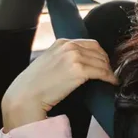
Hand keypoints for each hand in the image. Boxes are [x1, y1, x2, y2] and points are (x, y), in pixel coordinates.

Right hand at [1, 39, 117, 132]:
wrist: (26, 95)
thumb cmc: (35, 83)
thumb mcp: (49, 60)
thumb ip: (64, 56)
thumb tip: (82, 60)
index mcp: (62, 42)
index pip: (90, 43)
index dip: (100, 54)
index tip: (104, 62)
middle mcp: (69, 46)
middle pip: (98, 51)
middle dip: (106, 62)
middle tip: (110, 71)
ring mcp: (75, 57)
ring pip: (102, 62)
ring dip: (109, 71)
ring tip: (111, 78)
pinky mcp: (79, 70)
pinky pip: (102, 72)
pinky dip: (110, 77)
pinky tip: (112, 82)